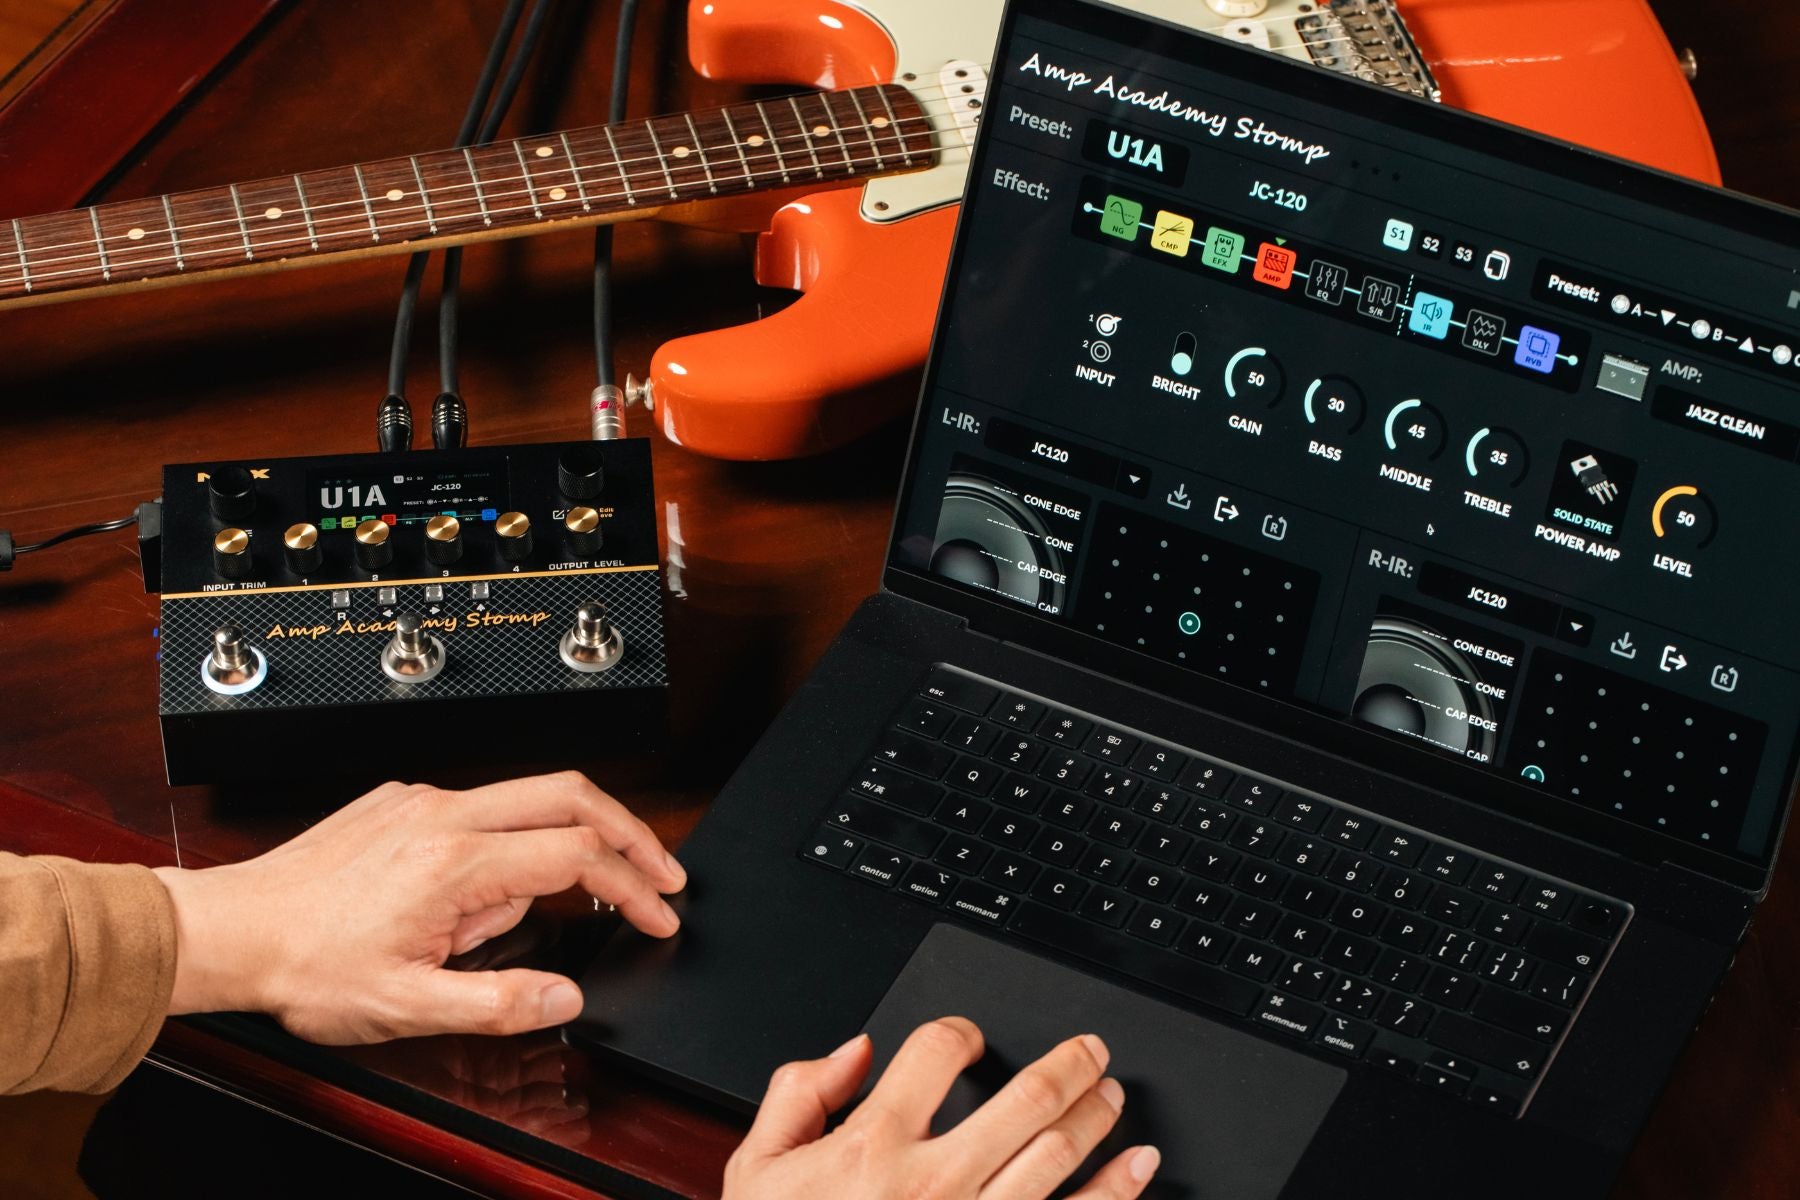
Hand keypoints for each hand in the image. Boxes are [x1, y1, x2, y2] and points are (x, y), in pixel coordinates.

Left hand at [152, 771, 684, 1042]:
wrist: (233, 930)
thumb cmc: (307, 966)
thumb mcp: (408, 1007)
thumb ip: (499, 1004)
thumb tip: (566, 996)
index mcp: (456, 862)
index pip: (578, 855)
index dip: (634, 885)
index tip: (658, 913)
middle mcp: (445, 814)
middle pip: (572, 794)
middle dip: (632, 832)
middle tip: (663, 871)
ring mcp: (424, 799)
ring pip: (529, 795)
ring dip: (566, 841)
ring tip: (525, 918)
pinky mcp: (403, 799)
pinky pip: (484, 806)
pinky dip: (513, 838)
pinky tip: (485, 892)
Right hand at [723, 1018, 1160, 1199]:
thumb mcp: (759, 1169)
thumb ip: (799, 1095)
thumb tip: (854, 1052)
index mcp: (873, 1145)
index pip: (936, 1050)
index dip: (959, 1030)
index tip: (969, 1037)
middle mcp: (933, 1182)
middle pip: (1027, 1099)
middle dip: (1069, 1065)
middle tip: (1090, 1051)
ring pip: (1059, 1155)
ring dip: (1096, 1116)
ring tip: (1110, 1095)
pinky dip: (1114, 1191)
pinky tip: (1137, 1168)